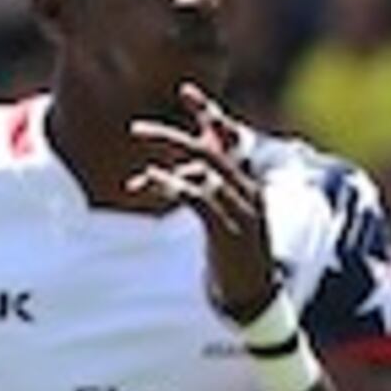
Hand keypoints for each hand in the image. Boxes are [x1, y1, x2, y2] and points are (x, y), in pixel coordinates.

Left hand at [127, 84, 278, 320]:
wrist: (254, 298)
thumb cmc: (232, 260)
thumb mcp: (221, 220)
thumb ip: (202, 191)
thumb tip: (173, 172)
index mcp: (247, 184)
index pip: (230, 138)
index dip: (210, 114)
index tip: (186, 91)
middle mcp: (247, 190)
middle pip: (211, 149)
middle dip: (174, 135)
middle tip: (136, 129)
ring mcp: (241, 209)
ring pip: (203, 171)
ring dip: (165, 166)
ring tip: (135, 177)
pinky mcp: (229, 229)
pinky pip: (199, 197)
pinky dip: (174, 185)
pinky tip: (151, 181)